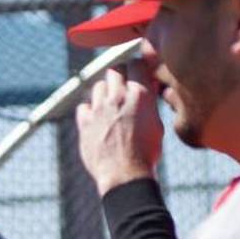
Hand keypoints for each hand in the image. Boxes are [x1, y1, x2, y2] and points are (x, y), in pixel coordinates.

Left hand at [76, 60, 163, 196]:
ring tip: (111, 106)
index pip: (137, 63)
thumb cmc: (145, 153)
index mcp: (140, 96)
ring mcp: (99, 110)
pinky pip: (83, 106)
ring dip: (105, 92)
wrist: (124, 175)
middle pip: (115, 70)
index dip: (138, 68)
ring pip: (98, 86)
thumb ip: (149, 102)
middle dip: (120, 76)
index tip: (139, 76)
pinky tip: (96, 119)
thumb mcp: (156, 124)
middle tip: (124, 87)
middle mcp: (118, 98)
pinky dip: (89, 110)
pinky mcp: (84, 123)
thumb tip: (148, 87)